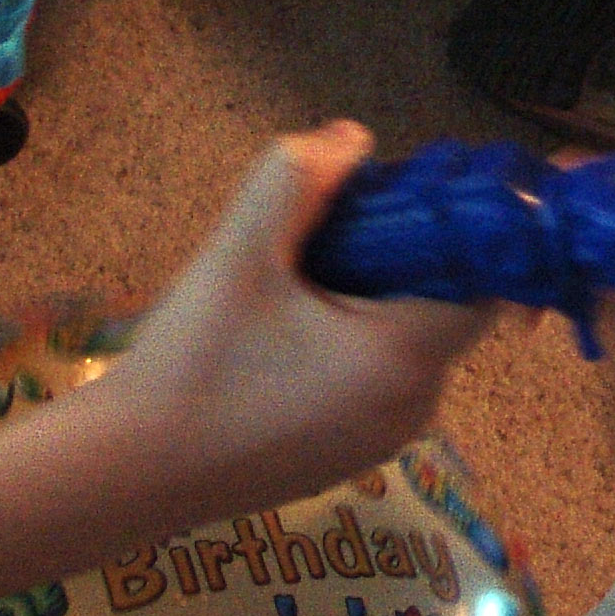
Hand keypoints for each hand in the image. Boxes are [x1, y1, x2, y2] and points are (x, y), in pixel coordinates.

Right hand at [99, 125, 495, 522]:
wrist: (126, 476)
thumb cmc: (188, 366)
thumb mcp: (238, 253)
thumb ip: (299, 178)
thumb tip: (352, 140)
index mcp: (403, 360)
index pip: (488, 285)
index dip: (463, 232)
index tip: (405, 199)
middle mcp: (414, 408)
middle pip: (447, 308)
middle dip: (404, 256)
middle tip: (330, 230)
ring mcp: (384, 439)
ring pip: (410, 342)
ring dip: (373, 297)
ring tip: (295, 278)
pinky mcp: (350, 454)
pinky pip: (380, 379)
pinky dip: (353, 340)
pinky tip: (284, 329)